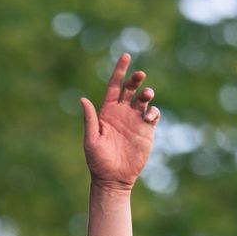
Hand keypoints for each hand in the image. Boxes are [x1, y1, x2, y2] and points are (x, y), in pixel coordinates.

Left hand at [80, 52, 160, 189]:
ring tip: (147, 95)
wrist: (113, 179)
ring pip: (144, 100)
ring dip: (147, 93)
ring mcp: (135, 121)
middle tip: (140, 75)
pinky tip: (149, 116)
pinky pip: (153, 115)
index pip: (115, 86)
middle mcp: (122, 113)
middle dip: (136, 79)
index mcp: (108, 111)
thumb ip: (90, 120)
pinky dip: (154, 111)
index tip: (126, 56)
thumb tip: (82, 99)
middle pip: (130, 89)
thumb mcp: (91, 140)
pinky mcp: (146, 131)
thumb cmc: (98, 161)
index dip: (120, 70)